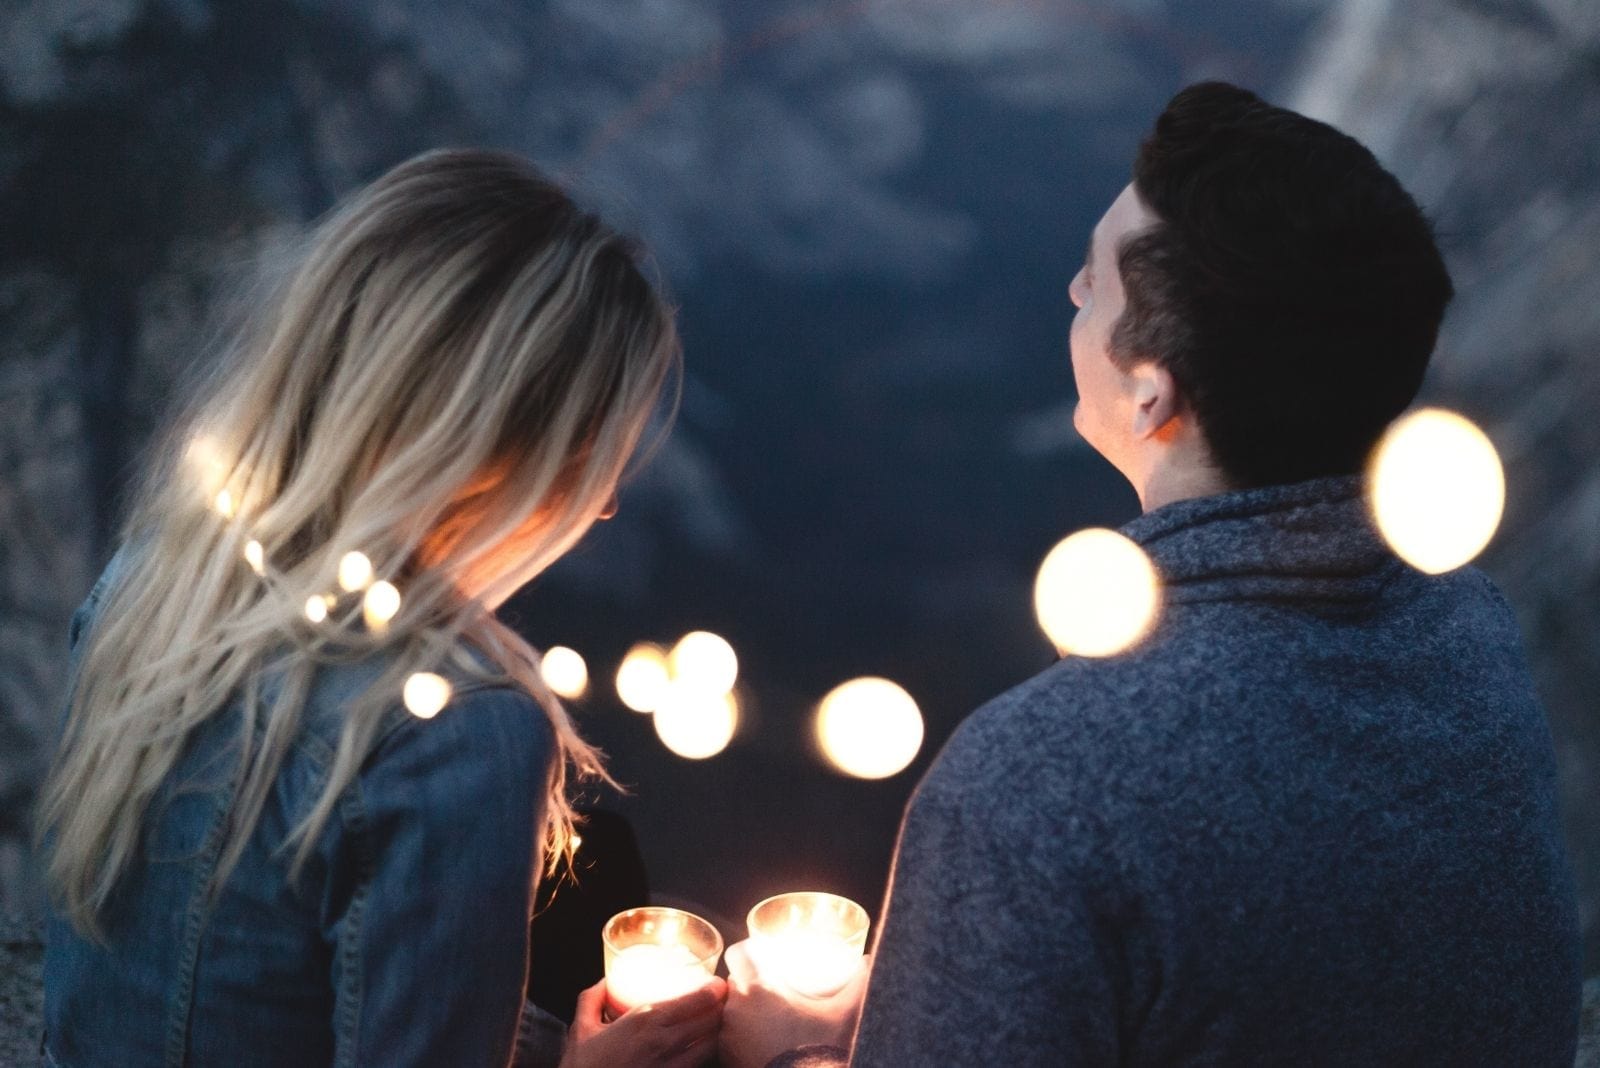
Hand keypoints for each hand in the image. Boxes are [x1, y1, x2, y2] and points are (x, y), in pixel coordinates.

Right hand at [559, 976, 725, 1067]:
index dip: (714, 990)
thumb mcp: (582, 1028)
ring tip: (719, 1023)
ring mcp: (672, 1066)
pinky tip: (705, 1050)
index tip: (718, 984)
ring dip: (718, 1032)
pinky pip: (700, 1066)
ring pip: (712, 1045)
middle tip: (725, 1000)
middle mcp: (664, 1042)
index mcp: (645, 1020)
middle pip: (711, 1020)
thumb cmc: (584, 1067)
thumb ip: (593, 999)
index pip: (695, 1000)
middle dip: (723, 1007)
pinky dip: (707, 1055)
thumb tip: (606, 982)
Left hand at [717, 940, 869, 1067]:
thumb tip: (868, 961)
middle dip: (748, 983)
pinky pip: (727, 1040)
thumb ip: (860, 984)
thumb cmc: (823, 1051)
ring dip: (742, 1011)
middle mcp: (735, 1010)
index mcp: (758, 989)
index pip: (738, 954)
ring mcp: (728, 1039)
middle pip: (733, 984)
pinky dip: (739, 1037)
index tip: (762, 957)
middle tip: (770, 989)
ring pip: (728, 1012)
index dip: (749, 952)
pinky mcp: (727, 1061)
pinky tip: (755, 1040)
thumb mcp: (846, 1014)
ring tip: (763, 1016)